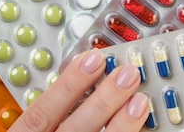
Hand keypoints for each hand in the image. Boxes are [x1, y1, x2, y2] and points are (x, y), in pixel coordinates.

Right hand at [8, 48, 149, 131]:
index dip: (69, 85)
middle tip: (127, 75)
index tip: (94, 59)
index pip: (43, 113)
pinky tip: (140, 131)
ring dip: (120, 127)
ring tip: (140, 101)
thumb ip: (48, 119)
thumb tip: (82, 85)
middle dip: (103, 101)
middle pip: (74, 130)